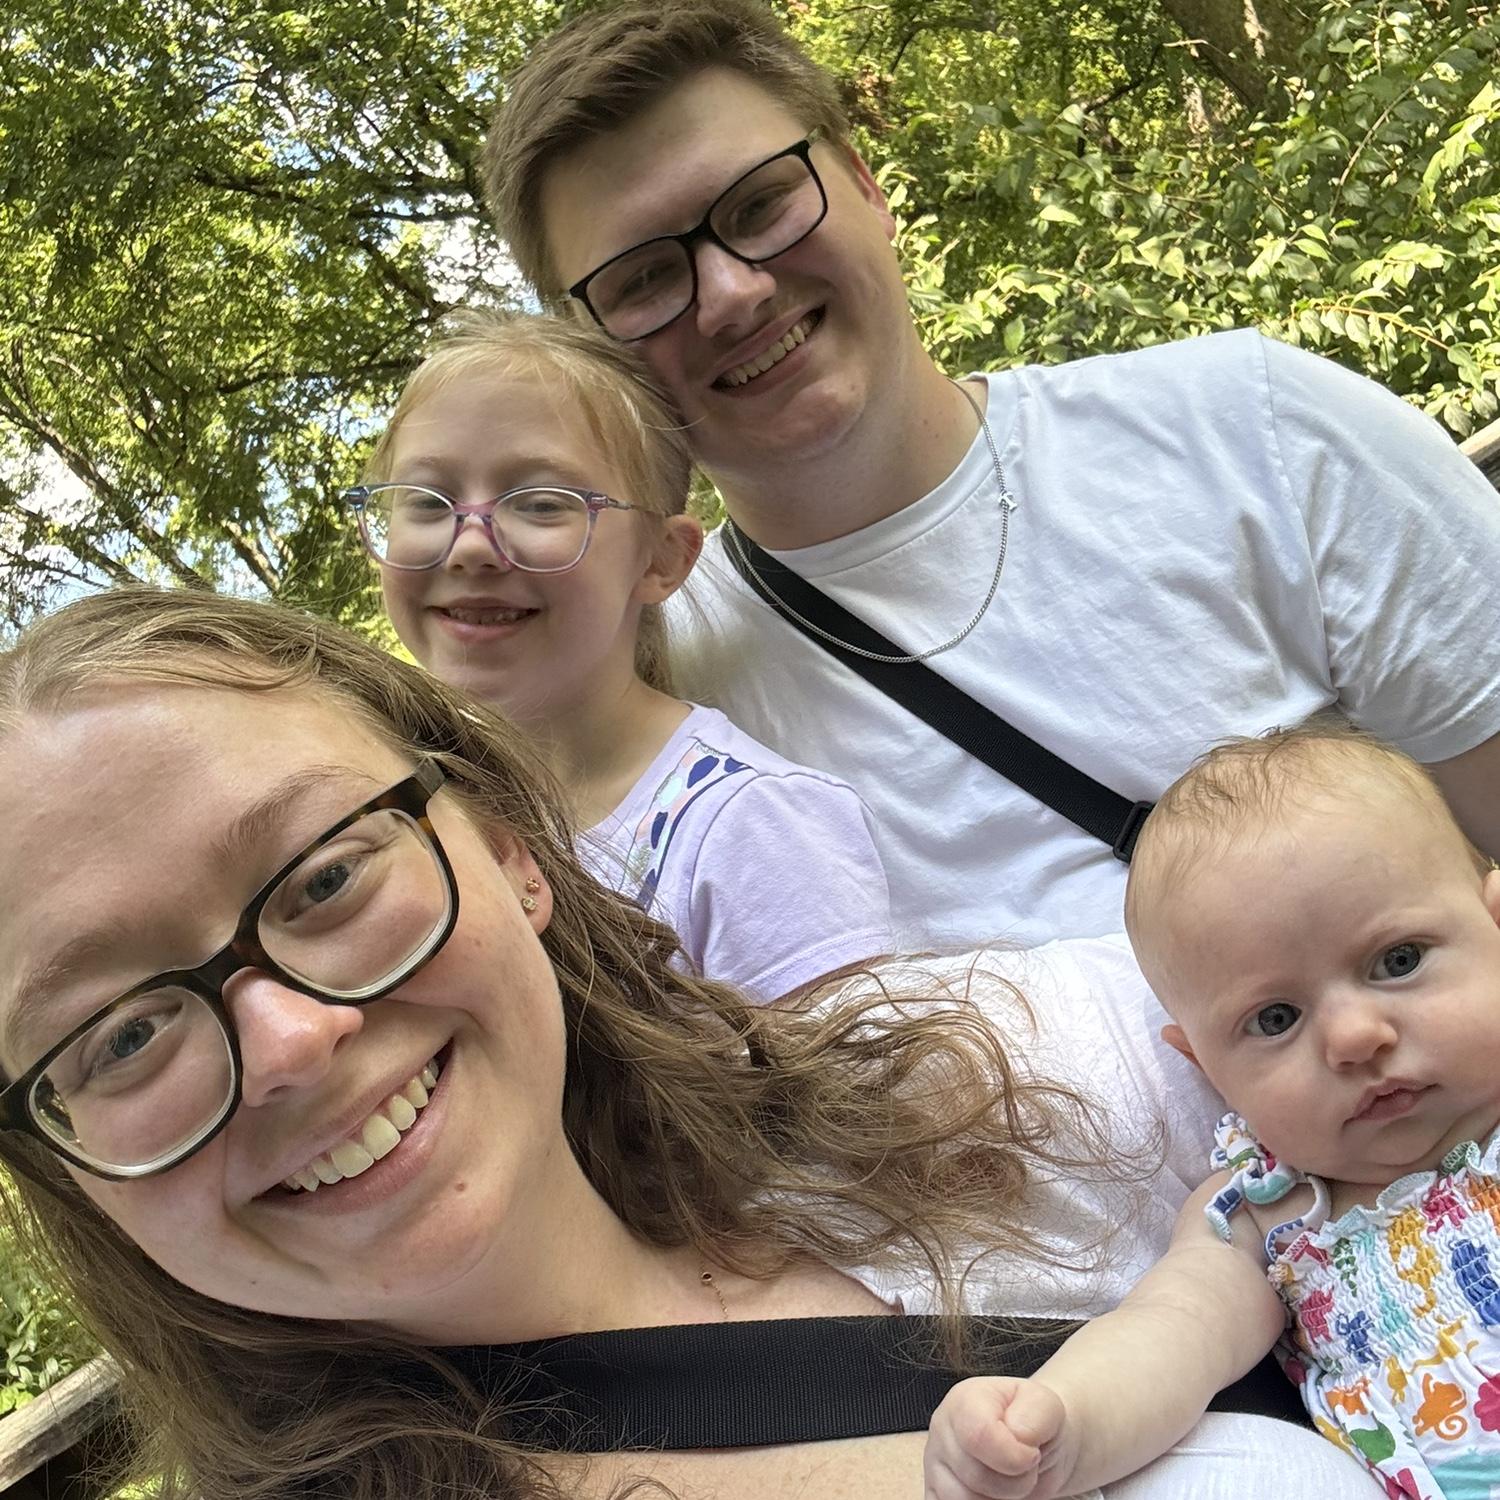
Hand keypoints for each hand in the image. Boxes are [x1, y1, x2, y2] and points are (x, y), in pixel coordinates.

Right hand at [923, 1376, 1076, 1499]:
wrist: (1036, 1445)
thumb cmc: (1035, 1425)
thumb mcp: (1046, 1406)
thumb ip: (1035, 1413)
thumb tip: (1017, 1434)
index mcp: (964, 1401)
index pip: (978, 1435)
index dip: (1014, 1456)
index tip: (1032, 1455)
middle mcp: (942, 1431)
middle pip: (976, 1477)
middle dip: (1015, 1483)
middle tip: (1025, 1468)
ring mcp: (935, 1466)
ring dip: (1000, 1499)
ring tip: (1009, 1480)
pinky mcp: (936, 1494)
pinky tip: (994, 1493)